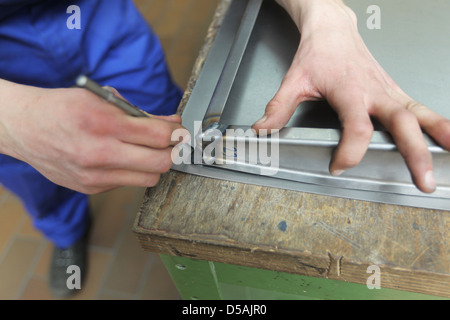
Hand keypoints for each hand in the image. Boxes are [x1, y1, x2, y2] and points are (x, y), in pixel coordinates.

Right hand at [0, 80, 184, 193]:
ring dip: (155, 165)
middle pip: (160, 163)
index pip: (158, 136)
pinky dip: (132, 171)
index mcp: (103, 123)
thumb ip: (139, 112)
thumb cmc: (63, 108)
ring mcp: (95, 175)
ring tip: (149, 151)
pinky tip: (123, 158)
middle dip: (173, 152)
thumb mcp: (101, 98)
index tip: (179, 131)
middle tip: (173, 144)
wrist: (24, 127)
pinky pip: (127, 183)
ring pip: (148, 178)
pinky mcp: (90, 188)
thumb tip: (170, 123)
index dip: (176, 133)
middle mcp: (99, 153)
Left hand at [253, 0, 449, 192]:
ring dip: (437, 136)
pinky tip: (447, 137)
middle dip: (414, 153)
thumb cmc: (317, 54)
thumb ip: (279, 107)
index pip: (357, 126)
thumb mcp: (294, 80)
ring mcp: (388, 91)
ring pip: (420, 114)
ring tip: (449, 157)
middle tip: (422, 179)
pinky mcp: (395, 91)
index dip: (350, 151)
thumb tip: (262, 129)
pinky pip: (420, 108)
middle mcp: (374, 92)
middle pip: (401, 123)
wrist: (333, 30)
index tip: (338, 165)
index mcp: (349, 90)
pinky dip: (437, 123)